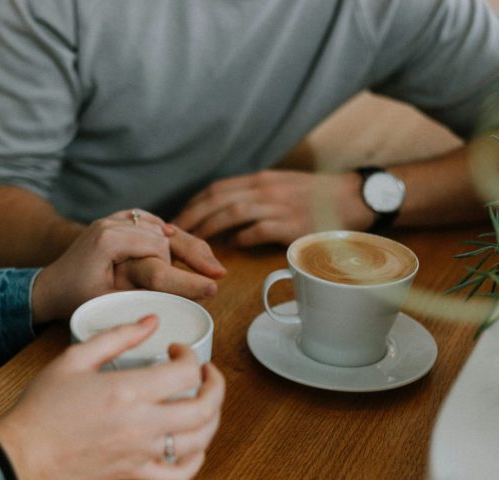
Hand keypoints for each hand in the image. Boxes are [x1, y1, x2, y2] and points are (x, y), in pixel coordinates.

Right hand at [0, 316, 225, 479]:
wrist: (24, 451)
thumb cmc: (43, 404)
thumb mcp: (75, 357)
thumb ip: (117, 336)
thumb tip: (151, 322)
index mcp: (128, 391)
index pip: (185, 372)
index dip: (190, 355)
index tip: (176, 350)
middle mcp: (141, 424)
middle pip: (205, 408)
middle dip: (216, 385)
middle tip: (206, 373)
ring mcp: (141, 452)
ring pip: (200, 440)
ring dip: (213, 418)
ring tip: (204, 402)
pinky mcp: (134, 473)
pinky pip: (179, 475)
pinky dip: (196, 460)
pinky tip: (192, 444)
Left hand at [32, 210, 225, 321]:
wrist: (49, 286)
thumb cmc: (74, 298)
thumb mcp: (107, 301)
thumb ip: (140, 294)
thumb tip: (177, 300)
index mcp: (109, 239)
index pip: (158, 248)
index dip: (183, 270)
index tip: (208, 286)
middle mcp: (112, 222)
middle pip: (164, 234)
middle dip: (193, 253)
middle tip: (218, 273)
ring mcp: (113, 219)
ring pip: (159, 227)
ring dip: (183, 243)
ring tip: (209, 263)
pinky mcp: (115, 222)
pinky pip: (147, 222)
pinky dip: (165, 231)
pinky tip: (182, 241)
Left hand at [173, 170, 368, 246]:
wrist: (356, 198)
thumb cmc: (317, 197)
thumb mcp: (282, 187)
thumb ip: (254, 197)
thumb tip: (225, 216)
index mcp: (261, 180)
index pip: (217, 188)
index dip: (193, 204)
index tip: (178, 219)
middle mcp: (266, 189)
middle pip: (218, 199)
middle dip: (192, 216)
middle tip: (174, 234)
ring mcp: (280, 206)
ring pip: (233, 212)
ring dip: (209, 228)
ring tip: (194, 243)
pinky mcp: (293, 224)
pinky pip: (259, 230)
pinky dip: (241, 238)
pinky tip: (230, 247)